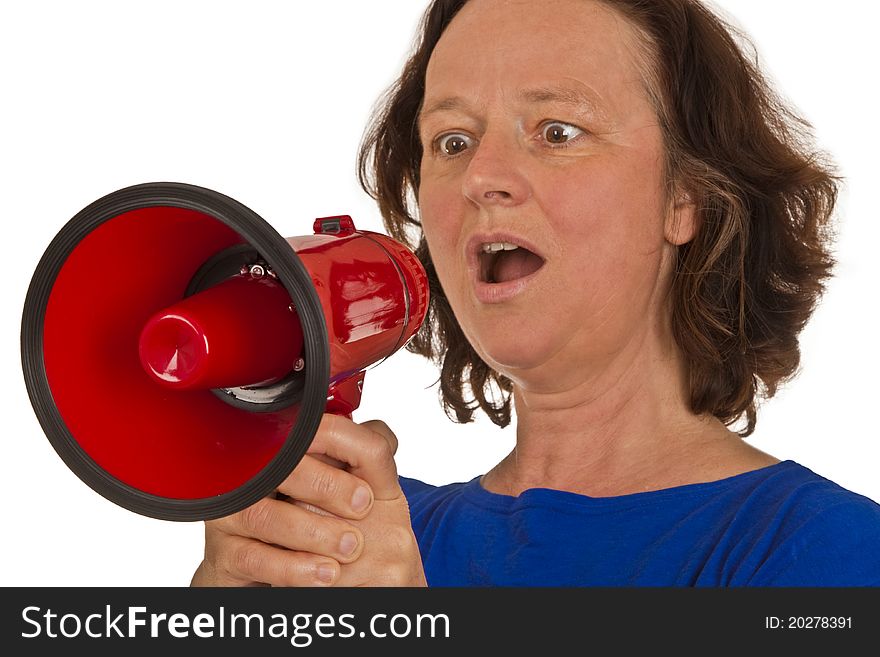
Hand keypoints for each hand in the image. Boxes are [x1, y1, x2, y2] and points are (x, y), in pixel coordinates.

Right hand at [191, 413, 425, 586]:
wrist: (289, 574)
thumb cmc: (320, 521)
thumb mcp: (349, 486)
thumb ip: (362, 453)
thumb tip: (383, 437)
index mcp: (278, 451)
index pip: (295, 429)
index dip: (332, 443)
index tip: (364, 477)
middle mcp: (248, 477)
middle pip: (275, 467)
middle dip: (325, 487)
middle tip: (362, 508)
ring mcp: (232, 515)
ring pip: (262, 515)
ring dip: (313, 531)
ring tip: (349, 547)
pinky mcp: (225, 555)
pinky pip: (251, 558)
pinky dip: (293, 567)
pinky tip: (324, 573)